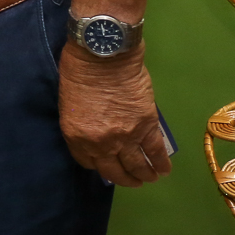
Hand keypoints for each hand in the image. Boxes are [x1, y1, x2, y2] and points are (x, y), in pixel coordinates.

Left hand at [58, 46, 170, 186]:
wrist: (104, 54)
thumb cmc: (79, 70)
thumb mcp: (70, 102)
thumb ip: (82, 122)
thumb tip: (95, 130)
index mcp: (76, 136)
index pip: (88, 162)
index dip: (98, 165)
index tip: (105, 164)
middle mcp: (100, 143)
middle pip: (113, 170)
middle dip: (123, 178)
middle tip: (132, 180)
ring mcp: (125, 138)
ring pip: (137, 165)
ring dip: (144, 174)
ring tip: (149, 177)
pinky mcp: (147, 127)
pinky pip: (156, 151)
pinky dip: (161, 163)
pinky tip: (164, 169)